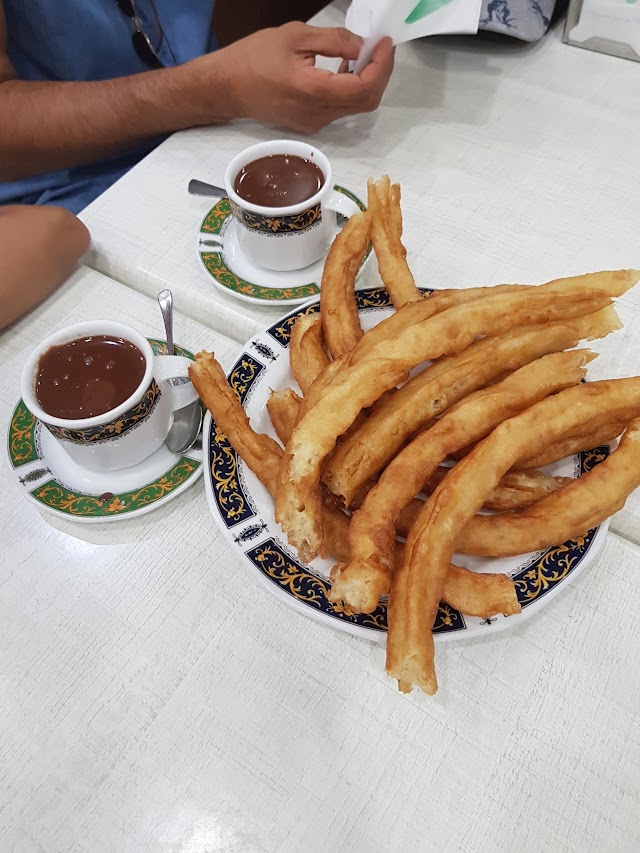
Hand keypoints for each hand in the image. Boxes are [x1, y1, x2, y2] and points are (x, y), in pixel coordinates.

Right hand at [193, 23, 393, 133]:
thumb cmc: (253, 58)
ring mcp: (315, 122)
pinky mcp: (310, 123)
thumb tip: (362, 46)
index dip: (382, 65)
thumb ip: (334, 40)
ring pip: (355, 107)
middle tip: (379, 48)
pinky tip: (344, 68)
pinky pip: (340, 109)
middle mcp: (318, 114)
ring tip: (363, 54)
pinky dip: (351, 89)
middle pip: (367, 101)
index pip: (365, 86)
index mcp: (315, 91)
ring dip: (367, 81)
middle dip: (380, 73)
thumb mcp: (295, 36)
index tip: (384, 43)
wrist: (227, 87)